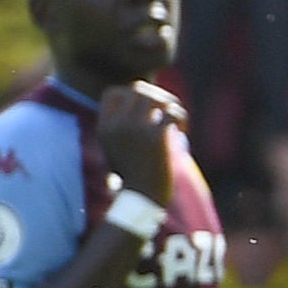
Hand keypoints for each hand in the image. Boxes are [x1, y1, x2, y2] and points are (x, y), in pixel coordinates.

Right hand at [97, 80, 184, 202]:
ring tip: (176, 120)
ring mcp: (135, 130)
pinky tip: (182, 131)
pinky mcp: (155, 137)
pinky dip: (181, 117)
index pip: (112, 92)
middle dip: (156, 95)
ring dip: (170, 104)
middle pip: (136, 89)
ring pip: (154, 96)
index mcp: (104, 128)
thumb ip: (124, 128)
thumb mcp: (119, 150)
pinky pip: (171, 111)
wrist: (143, 198)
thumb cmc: (135, 177)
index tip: (146, 109)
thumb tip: (143, 102)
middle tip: (167, 112)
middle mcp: (116, 125)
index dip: (132, 94)